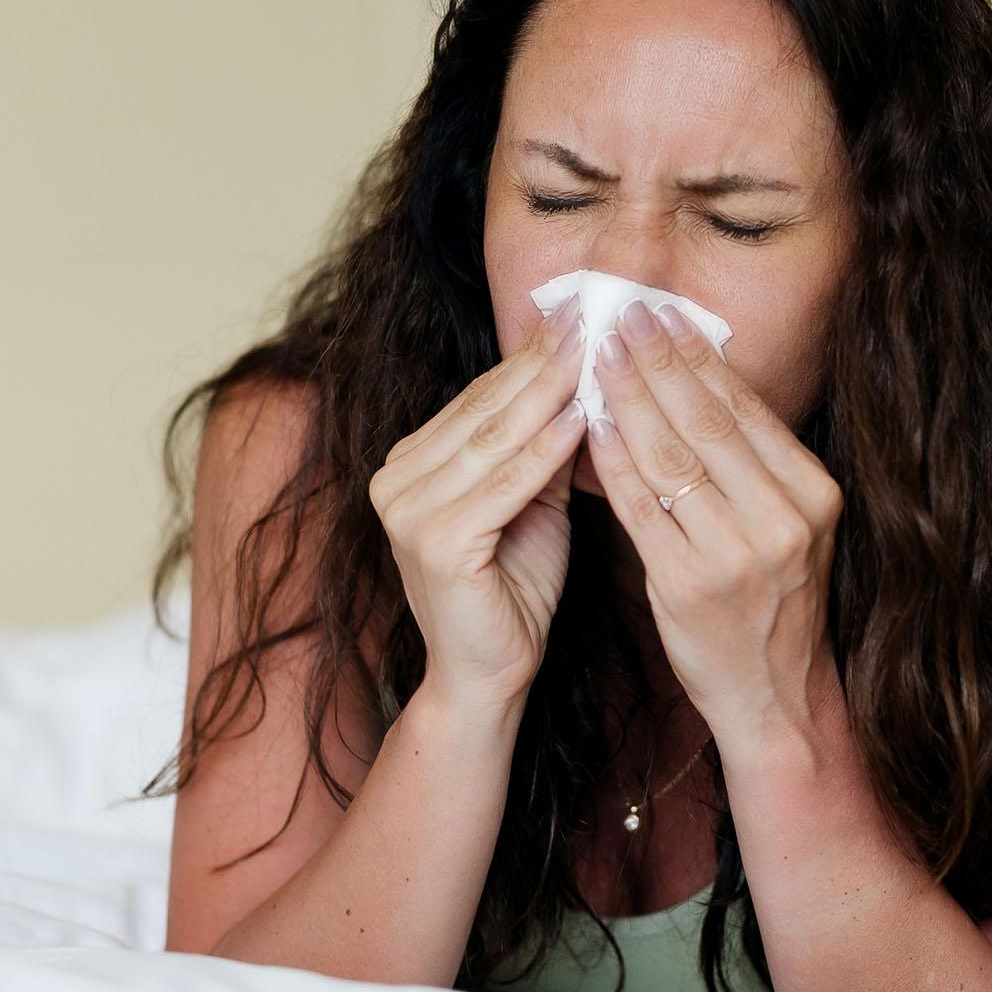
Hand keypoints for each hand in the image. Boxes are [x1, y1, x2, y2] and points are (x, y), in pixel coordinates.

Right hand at [368, 294, 587, 710]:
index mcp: (409, 466)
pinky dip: (545, 451)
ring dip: (548, 392)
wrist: (487, 675)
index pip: (478, 399)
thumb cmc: (512, 589)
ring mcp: (410, 513)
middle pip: (485, 410)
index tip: (578, 315)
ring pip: (494, 439)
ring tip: (594, 352)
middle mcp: (397, 482)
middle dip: (542, 362)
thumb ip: (540, 447)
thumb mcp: (529, 503)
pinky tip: (582, 418)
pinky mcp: (437, 544)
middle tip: (590, 315)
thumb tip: (583, 377)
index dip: (530, 357)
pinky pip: (505, 485)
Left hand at [579, 297, 845, 754]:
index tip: (663, 315)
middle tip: (621, 316)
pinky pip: (639, 506)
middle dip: (658, 362)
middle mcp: (781, 519)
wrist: (774, 695)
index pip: (744, 410)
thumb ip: (753, 462)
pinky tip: (590, 424)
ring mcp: (734, 553)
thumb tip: (698, 379)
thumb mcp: (788, 525)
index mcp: (813, 494)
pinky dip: (612, 459)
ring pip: (670, 456)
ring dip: (628, 398)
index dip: (697, 358)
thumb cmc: (771, 603)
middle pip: (706, 422)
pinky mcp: (686, 584)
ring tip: (597, 356)